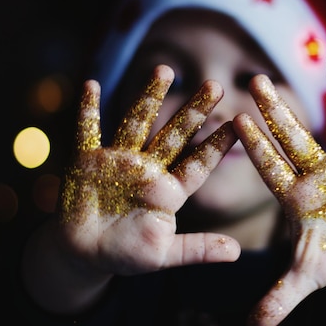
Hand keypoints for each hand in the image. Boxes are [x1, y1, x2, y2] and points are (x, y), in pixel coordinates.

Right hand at [58, 64, 240, 276]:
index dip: (217, 145)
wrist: (86, 255)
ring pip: (137, 123)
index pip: (198, 164)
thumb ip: (197, 250)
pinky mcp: (87, 162)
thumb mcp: (164, 255)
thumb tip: (237, 253)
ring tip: (166, 70)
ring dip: (149, 97)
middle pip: (174, 135)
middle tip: (216, 85)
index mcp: (168, 191)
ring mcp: (118, 162)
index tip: (238, 124)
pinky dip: (88, 110)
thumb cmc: (127, 254)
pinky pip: (87, 131)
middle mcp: (147, 169)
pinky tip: (91, 85)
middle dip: (194, 110)